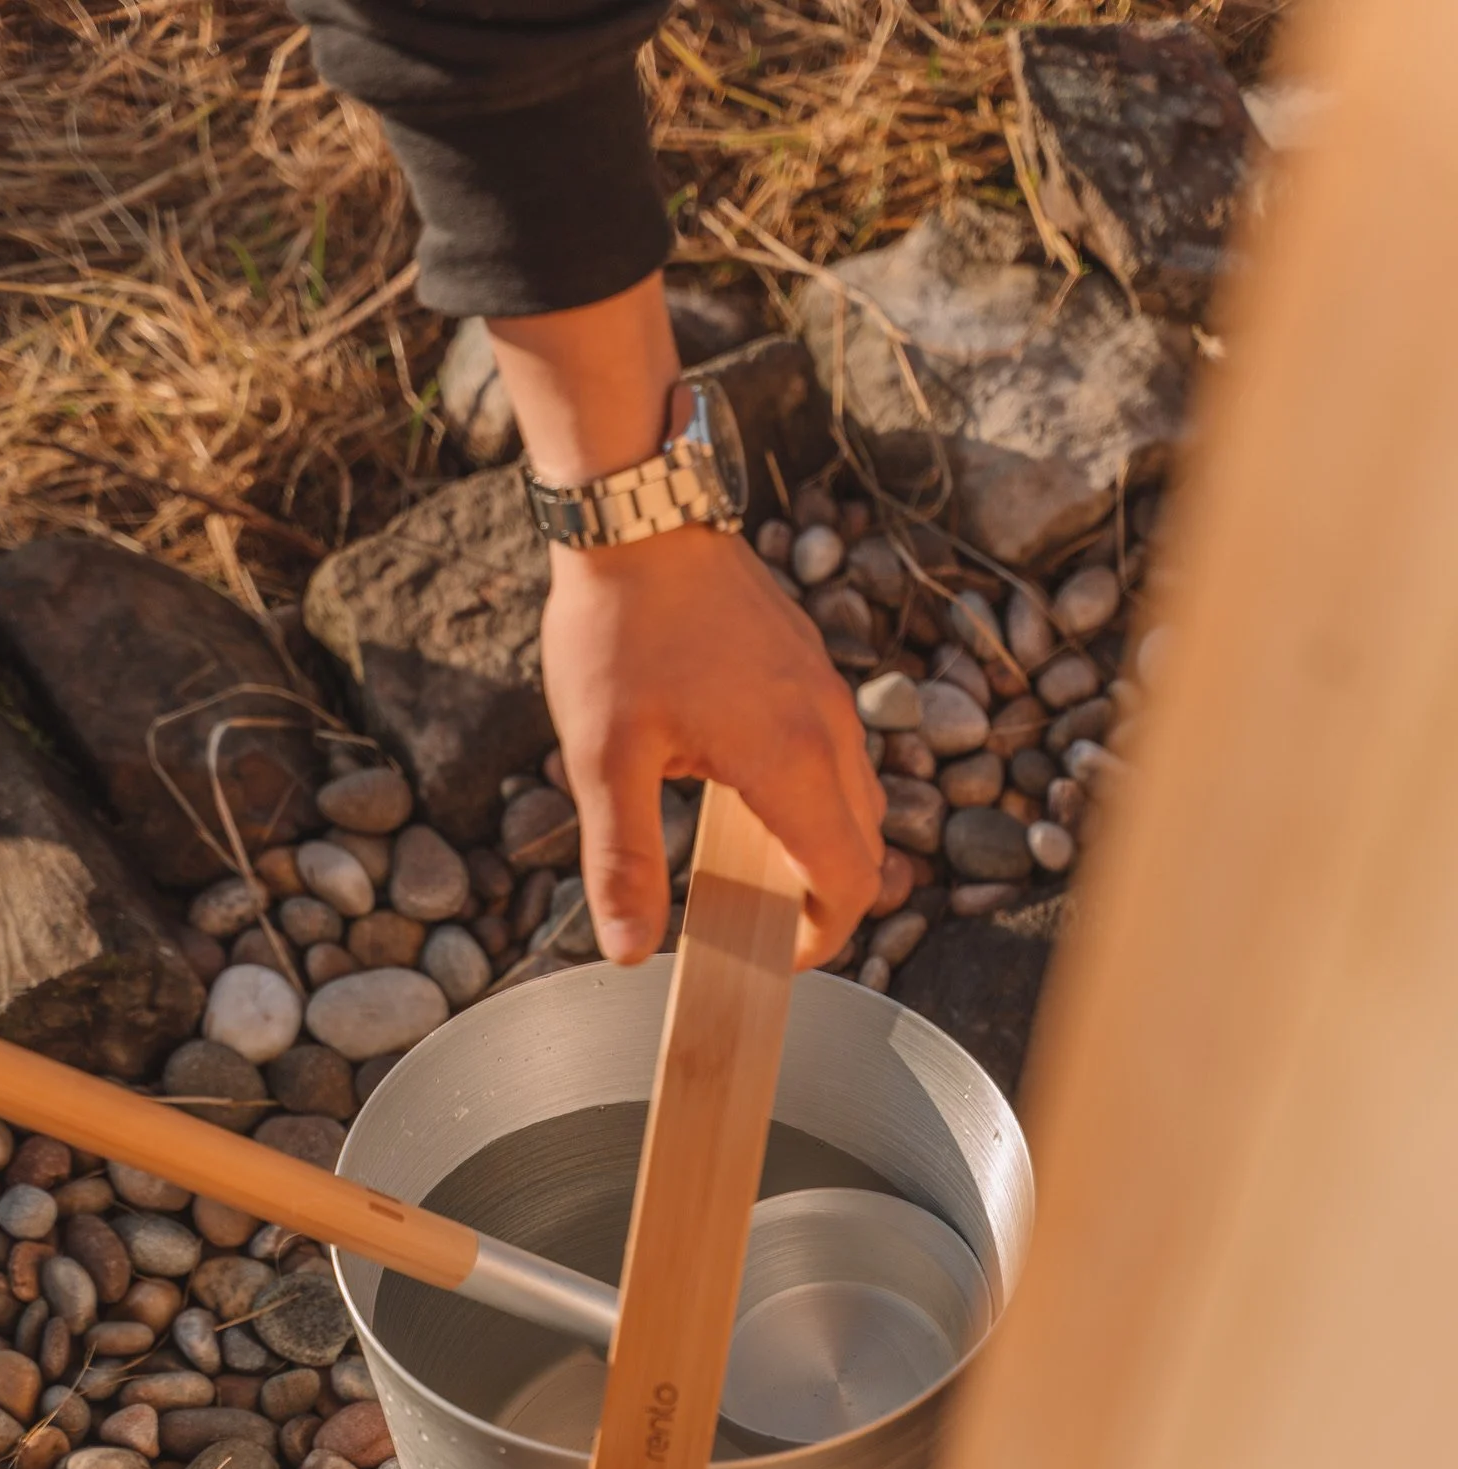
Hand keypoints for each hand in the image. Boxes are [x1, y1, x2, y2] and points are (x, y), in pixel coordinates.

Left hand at [541, 524, 883, 967]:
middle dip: (825, 898)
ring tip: (747, 864)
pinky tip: (742, 791)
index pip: (848, 879)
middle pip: (866, 844)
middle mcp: (828, 727)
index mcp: (789, 760)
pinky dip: (814, 794)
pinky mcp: (809, 665)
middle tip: (756, 922)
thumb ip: (622, 860)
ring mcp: (826, 691)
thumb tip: (629, 951)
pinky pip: (837, 752)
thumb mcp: (602, 758)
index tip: (778, 956)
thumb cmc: (619, 629)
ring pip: (857, 796)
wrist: (640, 512)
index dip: (824, 936)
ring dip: (821, 843)